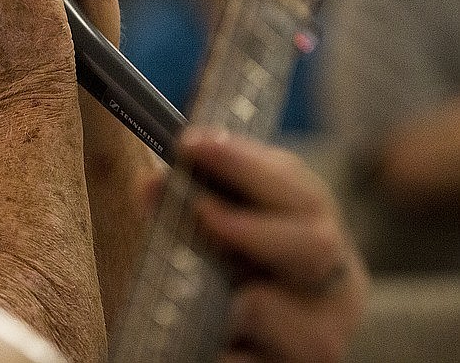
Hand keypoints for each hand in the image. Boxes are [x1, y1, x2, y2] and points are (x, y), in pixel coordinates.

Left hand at [167, 128, 368, 362]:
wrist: (232, 345)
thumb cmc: (223, 278)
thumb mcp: (210, 233)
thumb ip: (183, 204)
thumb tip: (152, 184)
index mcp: (314, 232)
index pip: (297, 188)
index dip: (243, 163)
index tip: (189, 144)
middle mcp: (333, 284)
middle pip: (313, 245)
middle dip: (252, 227)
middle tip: (202, 213)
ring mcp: (321, 336)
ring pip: (292, 316)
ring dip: (243, 304)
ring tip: (201, 298)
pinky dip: (229, 356)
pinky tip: (209, 347)